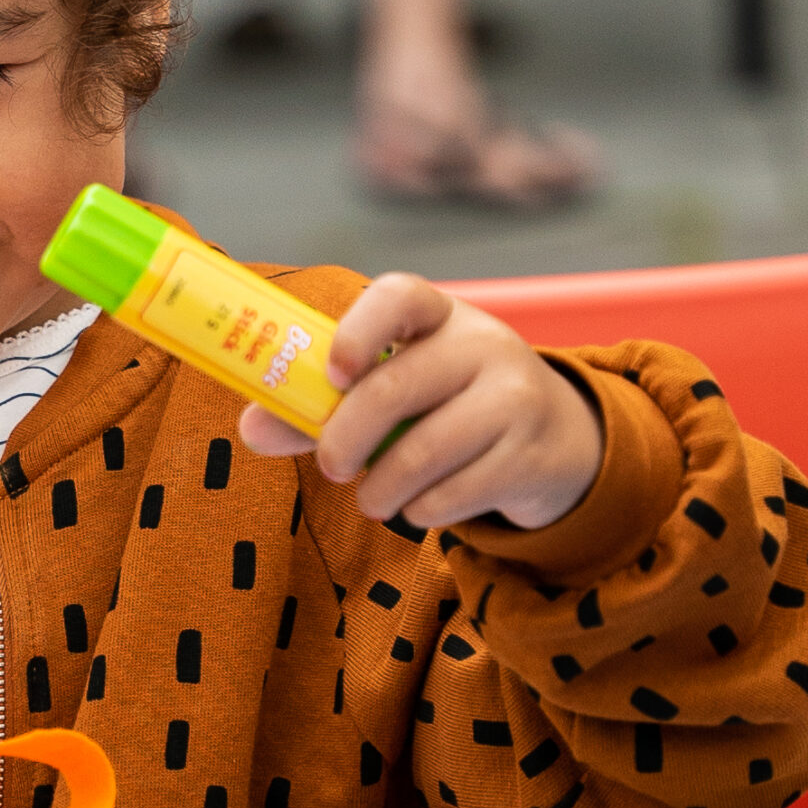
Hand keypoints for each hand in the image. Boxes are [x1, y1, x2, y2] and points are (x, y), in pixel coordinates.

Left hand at [238, 272, 603, 530]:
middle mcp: (482, 344)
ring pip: (423, 451)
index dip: (359, 331)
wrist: (556, 438)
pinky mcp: (529, 455)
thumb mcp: (397, 388)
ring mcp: (514, 397)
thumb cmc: (450, 405)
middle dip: (344, 438)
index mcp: (438, 314)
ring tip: (371, 498)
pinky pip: (454, 493)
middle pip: (395, 388)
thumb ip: (320, 406)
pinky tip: (418, 506)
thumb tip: (252, 427)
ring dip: (380, 489)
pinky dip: (421, 511)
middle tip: (330, 466)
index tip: (333, 372)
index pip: (399, 296)